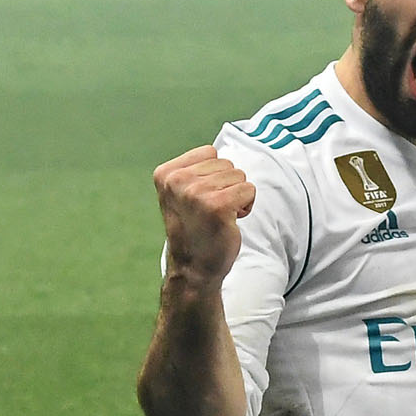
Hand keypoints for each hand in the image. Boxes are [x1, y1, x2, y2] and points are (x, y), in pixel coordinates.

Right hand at [153, 145, 255, 286]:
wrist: (193, 267)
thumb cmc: (194, 228)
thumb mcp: (182, 193)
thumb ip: (194, 170)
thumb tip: (221, 147)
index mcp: (166, 173)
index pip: (210, 153)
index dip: (214, 175)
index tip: (202, 199)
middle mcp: (177, 180)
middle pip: (227, 164)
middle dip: (227, 186)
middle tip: (212, 212)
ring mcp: (196, 193)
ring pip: (239, 176)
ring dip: (237, 197)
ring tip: (220, 216)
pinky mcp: (217, 206)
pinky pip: (249, 190)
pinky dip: (247, 206)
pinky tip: (231, 221)